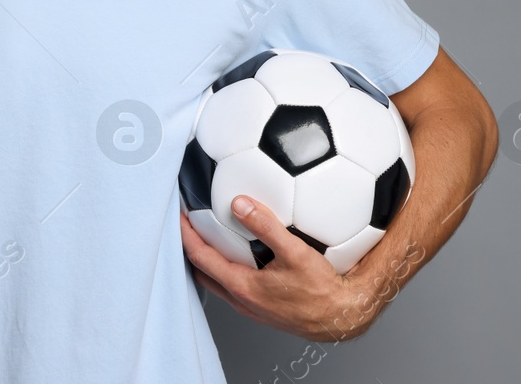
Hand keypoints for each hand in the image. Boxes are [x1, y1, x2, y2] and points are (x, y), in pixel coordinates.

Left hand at [180, 196, 381, 341]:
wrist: (340, 316)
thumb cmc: (322, 291)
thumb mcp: (295, 252)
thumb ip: (266, 226)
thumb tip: (240, 204)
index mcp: (242, 286)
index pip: (200, 257)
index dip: (186, 234)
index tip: (180, 216)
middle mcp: (241, 300)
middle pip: (203, 272)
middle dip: (193, 247)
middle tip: (190, 225)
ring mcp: (251, 307)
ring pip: (218, 281)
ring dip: (210, 259)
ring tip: (213, 237)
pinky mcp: (262, 308)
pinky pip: (235, 286)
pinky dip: (229, 268)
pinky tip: (246, 255)